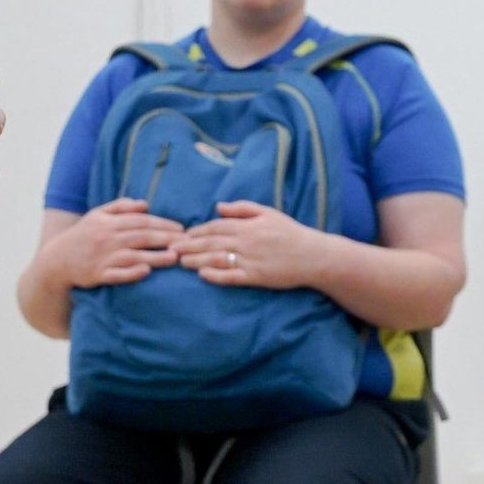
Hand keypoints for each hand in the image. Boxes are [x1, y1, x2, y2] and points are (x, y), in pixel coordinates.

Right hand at [54, 197, 182, 286]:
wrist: (57, 260)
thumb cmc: (82, 235)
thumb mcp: (97, 215)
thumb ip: (121, 207)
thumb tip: (146, 204)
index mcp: (109, 223)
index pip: (141, 221)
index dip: (162, 224)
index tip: (181, 229)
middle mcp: (107, 239)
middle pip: (141, 237)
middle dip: (165, 238)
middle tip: (186, 242)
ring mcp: (103, 258)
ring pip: (133, 256)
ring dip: (155, 257)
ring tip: (174, 258)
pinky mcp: (98, 275)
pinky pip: (116, 274)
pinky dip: (131, 273)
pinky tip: (146, 271)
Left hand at [177, 200, 329, 289]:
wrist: (313, 255)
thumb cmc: (291, 232)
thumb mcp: (268, 212)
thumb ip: (242, 208)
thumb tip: (217, 206)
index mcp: (247, 225)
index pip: (216, 226)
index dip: (196, 231)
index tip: (181, 234)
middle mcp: (245, 242)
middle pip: (211, 242)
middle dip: (188, 245)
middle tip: (169, 248)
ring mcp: (250, 260)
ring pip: (217, 259)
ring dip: (196, 260)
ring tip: (180, 262)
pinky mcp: (256, 277)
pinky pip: (232, 277)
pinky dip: (216, 276)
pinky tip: (202, 275)